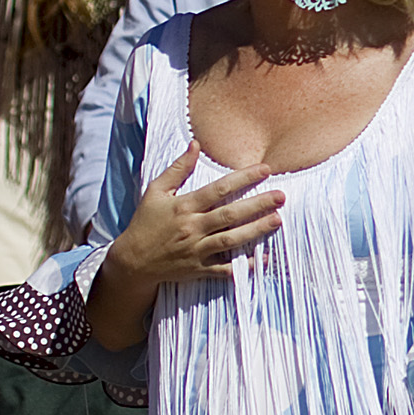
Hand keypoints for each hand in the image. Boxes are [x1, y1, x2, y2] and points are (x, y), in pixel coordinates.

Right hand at [110, 149, 280, 287]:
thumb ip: (177, 169)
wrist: (132, 261)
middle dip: (257, 205)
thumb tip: (195, 144)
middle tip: (281, 196)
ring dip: (255, 231)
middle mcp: (192, 228)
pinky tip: (263, 259)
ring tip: (277, 220)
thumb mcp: (155, 192)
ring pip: (230, 240)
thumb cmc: (145, 222)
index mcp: (183, 207)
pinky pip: (224, 269)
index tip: (265, 170)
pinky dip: (243, 266)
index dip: (243, 179)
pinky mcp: (197, 269)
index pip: (218, 190)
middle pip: (229, 215)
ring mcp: (196, 250)